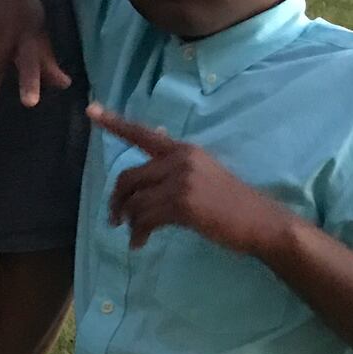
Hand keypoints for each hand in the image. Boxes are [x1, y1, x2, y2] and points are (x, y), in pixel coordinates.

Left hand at [89, 104, 288, 255]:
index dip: (114, 123)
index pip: (142, 133)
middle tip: (116, 219)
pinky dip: (137, 234)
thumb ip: (175, 167)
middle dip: (117, 200)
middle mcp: (180, 160)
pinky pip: (144, 219)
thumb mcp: (204, 172)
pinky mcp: (183, 205)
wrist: (261, 221)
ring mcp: (181, 181)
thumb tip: (148, 167)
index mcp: (183, 149)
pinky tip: (139, 244)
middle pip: (128, 176)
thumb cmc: (231, 201)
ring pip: (134, 201)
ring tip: (134, 235)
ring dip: (129, 222)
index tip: (91, 109)